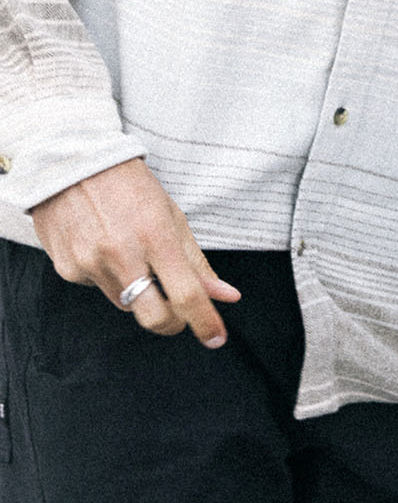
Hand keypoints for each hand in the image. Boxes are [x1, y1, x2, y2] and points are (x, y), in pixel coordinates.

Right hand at [31, 156, 240, 345]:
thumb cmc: (130, 187)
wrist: (73, 164)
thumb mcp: (172, 216)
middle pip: (153, 316)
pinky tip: (106, 250)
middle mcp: (121, 253)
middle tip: (181, 314)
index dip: (204, 321)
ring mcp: (90, 264)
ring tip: (136, 257)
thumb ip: (197, 262)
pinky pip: (98, 289)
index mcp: (155, 235)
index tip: (216, 337)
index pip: (186, 293)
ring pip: (126, 304)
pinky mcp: (67, 269)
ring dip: (139, 294)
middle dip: (173, 324)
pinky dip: (110, 279)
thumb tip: (226, 296)